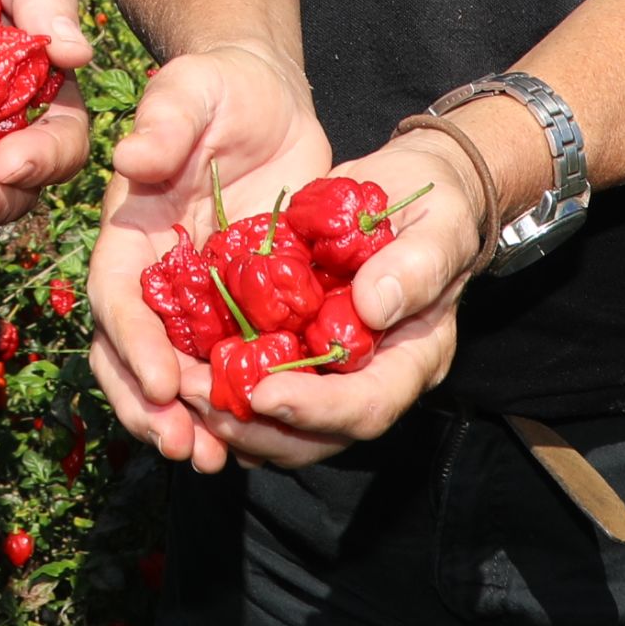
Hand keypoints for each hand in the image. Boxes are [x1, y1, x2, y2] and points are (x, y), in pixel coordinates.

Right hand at [83, 41, 326, 472]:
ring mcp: (193, 299)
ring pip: (172, 375)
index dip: (133, 344)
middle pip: (130, 355)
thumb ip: (164, 119)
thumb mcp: (192, 88)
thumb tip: (132, 156)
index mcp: (127, 231)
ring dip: (186, 423)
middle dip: (149, 407)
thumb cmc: (220, 88)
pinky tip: (254, 439)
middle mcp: (152, 275)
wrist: (268, 99)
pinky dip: (233, 406)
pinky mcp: (238, 309)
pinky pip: (226, 368)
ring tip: (212, 461)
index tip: (163, 383)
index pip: (117, 297)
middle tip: (184, 447)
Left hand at [192, 122, 488, 468]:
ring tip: (183, 387)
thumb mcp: (441, 227)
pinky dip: (225, 386)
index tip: (264, 394)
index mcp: (412, 359)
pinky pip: (262, 384)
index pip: (368, 406)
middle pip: (317, 435)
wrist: (417, 190)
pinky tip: (185, 366)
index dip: (315, 409)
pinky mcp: (300, 346)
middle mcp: (371, 377)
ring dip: (232, 416)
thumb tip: (373, 307)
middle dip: (257, 427)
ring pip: (283, 424)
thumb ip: (416, 267)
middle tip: (199, 398)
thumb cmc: (439, 210)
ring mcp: (333, 369)